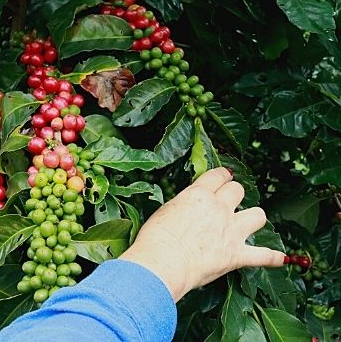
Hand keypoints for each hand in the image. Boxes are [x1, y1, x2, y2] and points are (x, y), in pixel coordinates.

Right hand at [120, 167, 284, 301]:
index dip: (223, 176)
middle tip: (229, 201)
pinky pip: (263, 255)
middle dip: (234, 194)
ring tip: (247, 223)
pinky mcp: (237, 255)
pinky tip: (280, 258)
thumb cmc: (155, 238)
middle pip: (238, 190)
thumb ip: (184, 206)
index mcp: (199, 195)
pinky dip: (272, 257)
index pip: (218, 176)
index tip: (224, 177)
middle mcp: (219, 208)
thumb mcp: (166, 211)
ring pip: (258, 215)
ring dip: (253, 218)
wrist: (162, 261)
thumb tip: (187, 210)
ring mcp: (231, 231)